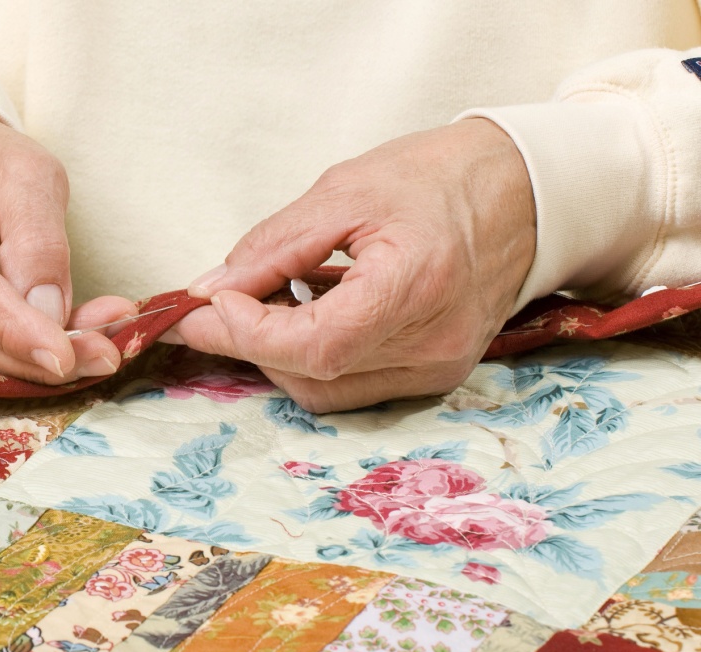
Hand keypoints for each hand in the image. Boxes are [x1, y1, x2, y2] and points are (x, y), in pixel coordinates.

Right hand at [0, 115, 130, 382]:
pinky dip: (13, 356)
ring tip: (95, 347)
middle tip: (102, 356)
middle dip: (28, 355)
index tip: (64, 356)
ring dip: (28, 361)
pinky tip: (63, 342)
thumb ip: (38, 238)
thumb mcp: (25, 171)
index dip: (8, 327)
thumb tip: (48, 313)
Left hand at [172, 119, 536, 411]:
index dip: (248, 331)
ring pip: (325, 391)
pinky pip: (352, 386)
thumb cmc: (437, 180)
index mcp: (416, 286)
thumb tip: (210, 288)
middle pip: (312, 374)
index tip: (208, 301)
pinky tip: (302, 316)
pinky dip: (312, 359)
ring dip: (276, 354)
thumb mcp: (343, 192)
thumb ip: (272, 247)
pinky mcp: (435, 375)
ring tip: (258, 303)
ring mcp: (438, 369)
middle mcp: (434, 345)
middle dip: (246, 343)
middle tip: (209, 305)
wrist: (524, 193)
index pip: (315, 346)